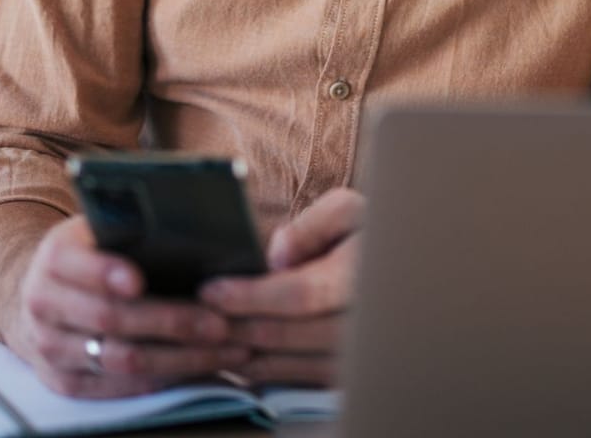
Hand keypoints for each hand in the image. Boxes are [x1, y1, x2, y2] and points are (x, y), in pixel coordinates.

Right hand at [3, 214, 249, 398]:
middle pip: (109, 319)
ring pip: (120, 361)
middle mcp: (44, 304)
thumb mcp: (100, 229)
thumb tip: (188, 222)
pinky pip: (119, 388)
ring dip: (179, 358)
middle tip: (220, 323)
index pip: (76, 265)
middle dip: (170, 322)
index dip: (105, 273)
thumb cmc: (93, 254)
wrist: (45, 295)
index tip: (139, 280)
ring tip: (225, 349)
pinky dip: (164, 379)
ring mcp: (51, 348)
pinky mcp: (65, 382)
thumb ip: (130, 226)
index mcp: (55, 257)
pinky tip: (200, 366)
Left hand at [200, 186, 364, 386]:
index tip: (211, 291)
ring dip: (239, 355)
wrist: (401, 272)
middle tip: (189, 320)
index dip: (251, 296)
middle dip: (234, 328)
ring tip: (196, 342)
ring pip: (287, 365)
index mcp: (362, 278)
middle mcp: (361, 324)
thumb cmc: (370, 236)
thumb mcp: (350, 211)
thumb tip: (278, 256)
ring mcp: (352, 356)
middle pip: (287, 335)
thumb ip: (316, 223)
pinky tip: (228, 355)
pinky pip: (291, 379)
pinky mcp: (340, 375)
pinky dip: (257, 370)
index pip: (301, 294)